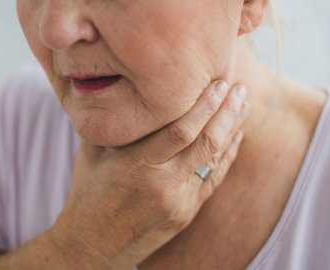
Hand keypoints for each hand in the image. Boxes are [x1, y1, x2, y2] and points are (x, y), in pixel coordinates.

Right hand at [49, 81, 248, 268]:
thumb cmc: (87, 193)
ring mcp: (177, 201)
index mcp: (135, 165)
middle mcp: (160, 183)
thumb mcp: (92, 153)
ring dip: (232, 130)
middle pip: (205, 143)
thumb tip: (125, 84)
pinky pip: (213, 179)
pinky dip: (227, 156)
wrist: (91, 246)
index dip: (203, 106)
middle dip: (226, 112)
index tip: (217, 83)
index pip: (180, 131)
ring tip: (242, 105)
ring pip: (214, 160)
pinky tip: (235, 137)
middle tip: (239, 88)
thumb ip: (115, 123)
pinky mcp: (186, 214)